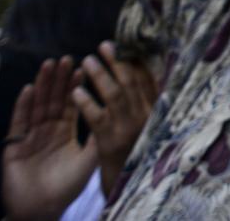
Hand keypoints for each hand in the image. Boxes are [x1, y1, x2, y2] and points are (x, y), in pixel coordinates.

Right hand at [1, 56, 95, 220]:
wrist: (40, 210)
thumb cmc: (66, 188)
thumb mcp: (87, 161)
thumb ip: (98, 138)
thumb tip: (116, 114)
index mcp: (65, 133)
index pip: (72, 104)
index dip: (77, 86)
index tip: (84, 65)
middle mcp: (47, 131)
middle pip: (54, 100)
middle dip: (60, 79)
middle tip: (67, 58)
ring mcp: (29, 136)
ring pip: (37, 106)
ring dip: (43, 85)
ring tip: (49, 65)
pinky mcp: (13, 146)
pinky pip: (19, 122)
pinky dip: (23, 105)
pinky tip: (29, 88)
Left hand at [74, 41, 159, 199]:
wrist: (128, 184)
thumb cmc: (134, 150)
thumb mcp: (144, 124)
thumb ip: (143, 101)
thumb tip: (137, 70)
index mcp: (154, 110)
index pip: (146, 79)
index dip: (134, 61)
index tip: (123, 46)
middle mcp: (145, 117)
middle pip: (131, 82)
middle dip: (117, 62)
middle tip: (103, 45)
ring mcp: (128, 129)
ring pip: (115, 96)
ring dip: (100, 76)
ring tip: (87, 60)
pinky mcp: (110, 142)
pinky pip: (97, 118)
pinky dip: (87, 103)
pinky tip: (76, 92)